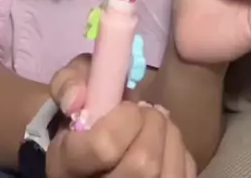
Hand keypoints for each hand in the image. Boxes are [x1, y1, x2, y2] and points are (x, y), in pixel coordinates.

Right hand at [47, 55, 195, 177]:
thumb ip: (70, 82)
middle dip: (153, 123)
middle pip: (144, 163)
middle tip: (145, 111)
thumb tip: (76, 98)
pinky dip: (178, 152)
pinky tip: (163, 143)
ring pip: (168, 172)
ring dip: (168, 135)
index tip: (126, 107)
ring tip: (155, 124)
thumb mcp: (69, 90)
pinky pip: (182, 176)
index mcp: (68, 166)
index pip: (104, 146)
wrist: (90, 151)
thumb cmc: (79, 116)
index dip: (124, 118)